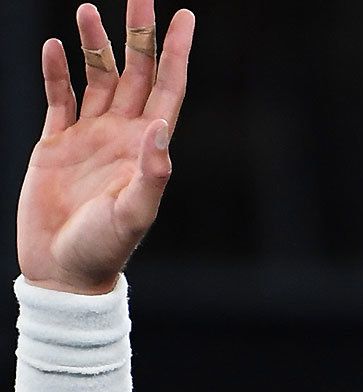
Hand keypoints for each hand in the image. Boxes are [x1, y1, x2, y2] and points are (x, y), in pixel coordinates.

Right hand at [16, 1, 194, 294]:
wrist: (64, 271)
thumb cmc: (105, 249)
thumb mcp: (135, 213)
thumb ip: (151, 173)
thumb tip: (160, 128)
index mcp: (147, 147)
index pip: (168, 88)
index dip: (176, 52)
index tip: (185, 16)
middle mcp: (122, 135)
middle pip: (136, 73)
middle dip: (138, 34)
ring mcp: (89, 137)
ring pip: (97, 78)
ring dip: (94, 44)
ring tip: (87, 8)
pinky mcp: (56, 145)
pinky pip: (59, 99)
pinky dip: (56, 72)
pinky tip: (54, 47)